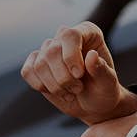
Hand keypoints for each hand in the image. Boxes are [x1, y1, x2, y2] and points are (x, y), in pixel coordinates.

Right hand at [21, 21, 136, 124]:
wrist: (94, 103)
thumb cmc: (104, 90)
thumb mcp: (108, 83)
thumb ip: (102, 70)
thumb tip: (92, 56)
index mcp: (87, 32)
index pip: (70, 35)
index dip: (71, 56)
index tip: (79, 75)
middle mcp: (66, 37)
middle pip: (51, 51)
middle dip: (63, 77)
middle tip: (77, 89)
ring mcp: (50, 49)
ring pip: (39, 64)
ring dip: (54, 85)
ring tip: (70, 93)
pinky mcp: (37, 63)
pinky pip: (28, 71)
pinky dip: (39, 86)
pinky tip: (56, 92)